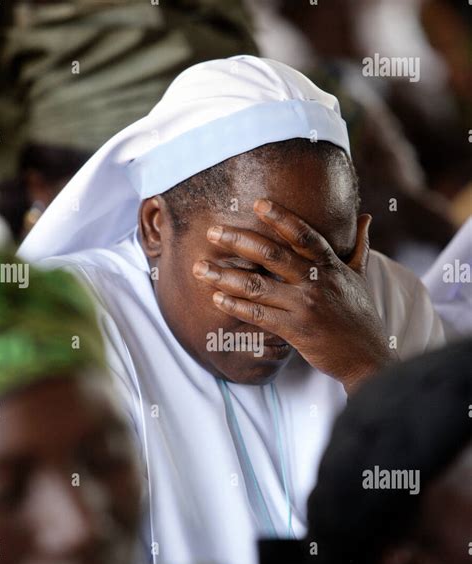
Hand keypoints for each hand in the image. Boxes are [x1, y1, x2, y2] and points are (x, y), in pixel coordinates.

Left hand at [193, 199, 396, 392]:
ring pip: (257, 287)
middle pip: (272, 256)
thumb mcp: (360, 276)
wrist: (366, 357)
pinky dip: (235, 307)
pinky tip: (215, 299)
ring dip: (224, 276)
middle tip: (212, 231)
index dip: (281, 217)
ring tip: (199, 268)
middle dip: (238, 241)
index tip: (258, 203)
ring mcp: (304, 307)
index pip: (303, 235)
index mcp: (330, 265)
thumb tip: (366, 218)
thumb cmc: (360, 314)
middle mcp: (316, 282)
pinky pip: (259, 316)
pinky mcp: (295, 331)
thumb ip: (359, 246)